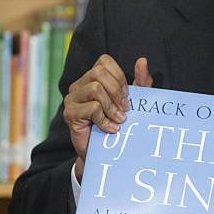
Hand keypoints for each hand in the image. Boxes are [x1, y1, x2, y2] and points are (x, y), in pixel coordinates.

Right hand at [63, 56, 152, 179]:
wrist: (106, 152)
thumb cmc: (119, 123)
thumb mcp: (134, 100)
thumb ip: (141, 81)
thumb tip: (142, 61)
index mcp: (92, 78)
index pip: (104, 62)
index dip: (119, 77)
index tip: (127, 96)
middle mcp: (79, 85)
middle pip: (98, 73)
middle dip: (116, 91)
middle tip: (125, 110)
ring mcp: (72, 99)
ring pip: (95, 89)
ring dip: (112, 107)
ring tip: (119, 120)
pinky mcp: (70, 115)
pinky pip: (92, 108)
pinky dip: (105, 120)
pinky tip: (111, 129)